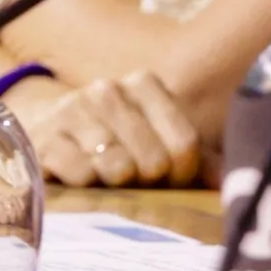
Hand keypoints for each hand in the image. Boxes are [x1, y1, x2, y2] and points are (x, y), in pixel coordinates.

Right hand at [26, 72, 201, 187]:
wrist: (48, 132)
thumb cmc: (115, 143)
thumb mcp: (156, 142)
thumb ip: (197, 161)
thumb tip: (226, 184)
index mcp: (144, 84)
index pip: (185, 143)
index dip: (181, 173)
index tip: (169, 180)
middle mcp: (108, 89)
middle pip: (154, 159)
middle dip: (149, 182)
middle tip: (136, 183)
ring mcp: (73, 110)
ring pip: (117, 166)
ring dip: (118, 186)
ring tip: (110, 181)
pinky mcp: (45, 138)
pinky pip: (80, 174)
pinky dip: (87, 187)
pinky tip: (82, 181)